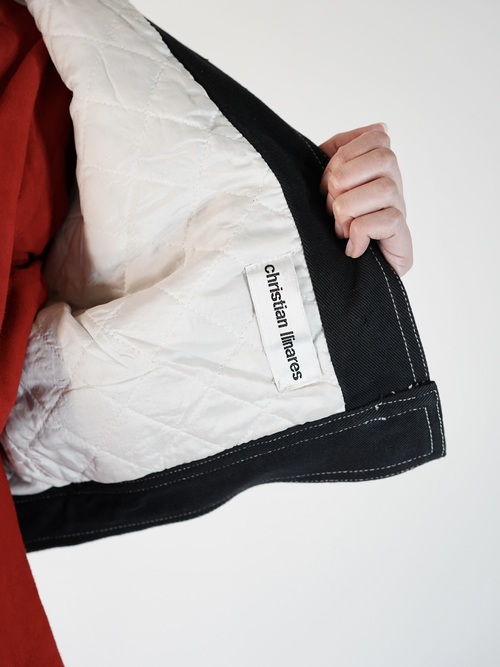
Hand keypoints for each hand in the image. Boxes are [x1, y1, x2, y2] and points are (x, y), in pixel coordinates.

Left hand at [319, 123, 411, 275]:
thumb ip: (337, 151)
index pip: (378, 135)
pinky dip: (360, 233)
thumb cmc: (327, 227)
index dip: (344, 156)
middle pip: (384, 157)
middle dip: (344, 182)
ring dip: (349, 210)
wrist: (333, 277)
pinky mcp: (403, 240)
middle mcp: (395, 186)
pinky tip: (351, 247)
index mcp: (378, 169)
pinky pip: (388, 220)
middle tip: (331, 209)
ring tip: (340, 229)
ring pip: (384, 189)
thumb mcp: (324, 183)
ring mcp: (401, 212)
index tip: (326, 184)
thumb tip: (377, 126)